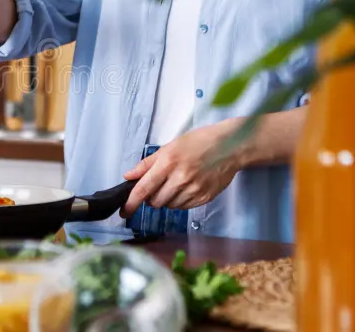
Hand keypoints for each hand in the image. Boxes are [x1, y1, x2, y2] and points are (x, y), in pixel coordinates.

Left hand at [120, 119, 243, 216]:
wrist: (230, 146)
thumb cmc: (198, 142)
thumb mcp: (169, 147)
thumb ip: (147, 164)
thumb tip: (129, 176)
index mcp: (168, 163)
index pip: (143, 189)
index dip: (131, 203)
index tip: (124, 211)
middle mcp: (180, 178)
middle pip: (155, 201)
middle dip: (151, 198)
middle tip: (157, 186)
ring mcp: (194, 190)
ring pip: (169, 206)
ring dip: (166, 199)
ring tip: (175, 183)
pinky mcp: (204, 197)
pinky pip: (184, 207)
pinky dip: (179, 201)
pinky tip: (186, 188)